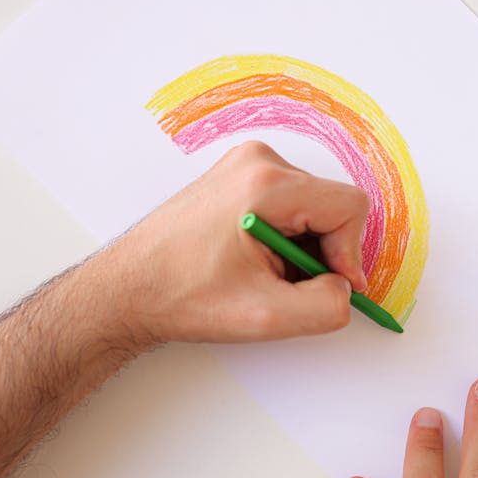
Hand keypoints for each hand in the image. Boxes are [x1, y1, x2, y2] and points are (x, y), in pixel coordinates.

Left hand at [105, 140, 369, 342]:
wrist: (128, 290)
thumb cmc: (182, 296)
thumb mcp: (267, 316)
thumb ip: (328, 305)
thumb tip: (347, 289)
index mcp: (267, 183)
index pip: (349, 207)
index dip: (349, 253)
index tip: (328, 285)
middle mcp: (258, 161)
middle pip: (331, 206)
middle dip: (322, 253)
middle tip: (286, 287)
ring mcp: (246, 166)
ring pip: (313, 208)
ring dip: (303, 250)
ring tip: (265, 276)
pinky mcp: (239, 179)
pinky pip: (291, 207)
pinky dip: (286, 240)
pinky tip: (256, 263)